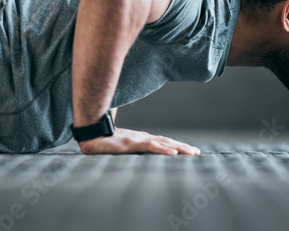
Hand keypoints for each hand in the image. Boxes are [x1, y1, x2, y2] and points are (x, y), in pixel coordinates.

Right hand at [78, 127, 200, 154]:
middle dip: (183, 147)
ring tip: (191, 153)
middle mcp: (143, 138)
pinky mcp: (132, 143)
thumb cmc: (104, 141)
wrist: (91, 135)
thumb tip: (135, 153)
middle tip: (197, 152)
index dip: (176, 145)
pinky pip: (151, 147)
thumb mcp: (121, 147)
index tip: (189, 150)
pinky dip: (163, 150)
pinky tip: (173, 153)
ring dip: (178, 148)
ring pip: (163, 143)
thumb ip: (130, 149)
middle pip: (167, 142)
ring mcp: (138, 140)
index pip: (163, 142)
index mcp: (142, 139)